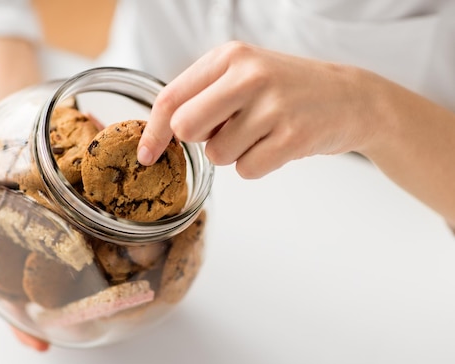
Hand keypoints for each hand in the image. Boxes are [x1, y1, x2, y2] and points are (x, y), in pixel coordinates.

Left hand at [138, 41, 373, 176]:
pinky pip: (247, 171)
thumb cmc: (287, 90)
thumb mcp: (243, 75)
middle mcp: (249, 75)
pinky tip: (278, 144)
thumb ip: (203, 95)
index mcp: (230, 56)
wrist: (352, 98)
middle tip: (226, 130)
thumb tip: (162, 132)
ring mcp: (273, 105)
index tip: (146, 154)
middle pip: (186, 128)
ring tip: (262, 133)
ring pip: (218, 155)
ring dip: (234, 154)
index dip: (153, 131)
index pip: (170, 98)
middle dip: (199, 141)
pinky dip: (257, 166)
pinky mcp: (293, 136)